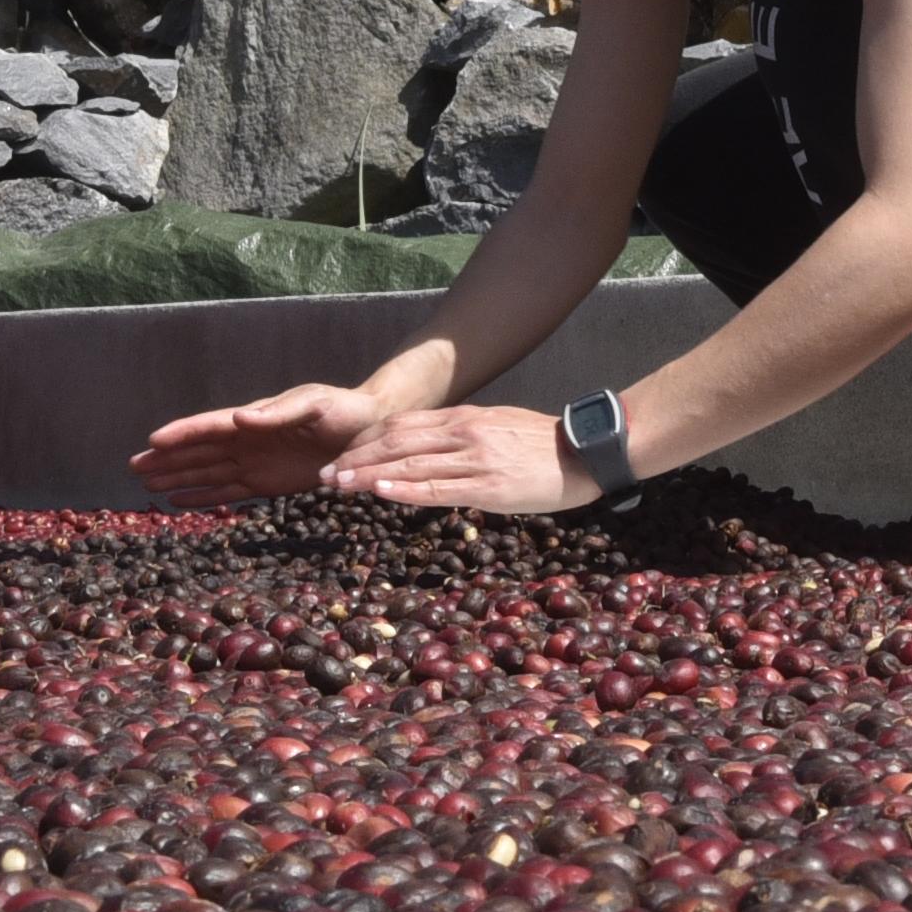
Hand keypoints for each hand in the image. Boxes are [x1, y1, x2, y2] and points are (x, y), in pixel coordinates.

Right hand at [132, 382, 390, 502]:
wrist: (370, 430)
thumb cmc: (342, 409)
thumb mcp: (313, 404)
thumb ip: (278, 413)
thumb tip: (240, 419)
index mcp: (254, 418)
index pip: (209, 426)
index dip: (181, 434)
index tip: (152, 442)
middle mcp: (247, 440)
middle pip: (198, 451)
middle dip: (167, 459)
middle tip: (134, 468)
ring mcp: (254, 462)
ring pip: (207, 472)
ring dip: (178, 478)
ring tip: (146, 484)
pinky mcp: (266, 483)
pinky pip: (228, 491)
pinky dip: (203, 496)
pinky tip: (179, 502)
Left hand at [319, 400, 593, 517]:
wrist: (586, 454)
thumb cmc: (542, 447)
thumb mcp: (496, 429)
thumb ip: (462, 437)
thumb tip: (430, 452)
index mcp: (464, 419)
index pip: (402, 426)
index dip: (366, 441)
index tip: (341, 455)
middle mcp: (464, 433)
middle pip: (397, 442)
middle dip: (356, 458)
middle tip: (325, 474)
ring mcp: (475, 459)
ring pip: (411, 464)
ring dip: (370, 475)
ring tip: (339, 484)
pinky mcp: (489, 486)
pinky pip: (439, 488)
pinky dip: (405, 489)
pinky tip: (381, 492)